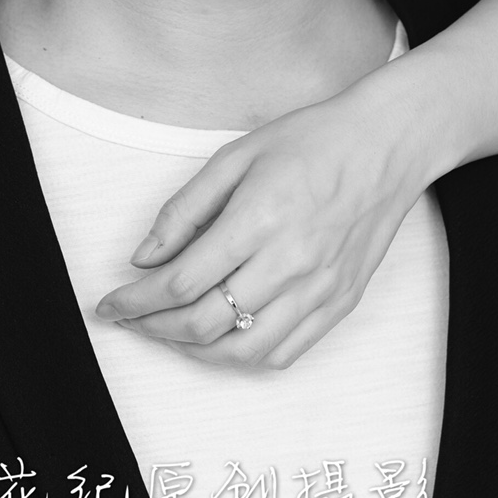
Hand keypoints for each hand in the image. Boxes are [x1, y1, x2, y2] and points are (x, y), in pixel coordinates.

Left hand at [94, 69, 430, 369]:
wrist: (386, 145)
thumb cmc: (312, 141)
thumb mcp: (235, 157)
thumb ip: (185, 210)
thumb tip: (145, 257)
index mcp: (257, 220)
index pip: (181, 282)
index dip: (135, 301)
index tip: (110, 305)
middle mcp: (289, 262)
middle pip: (205, 324)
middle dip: (155, 329)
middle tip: (131, 320)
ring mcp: (319, 289)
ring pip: (243, 351)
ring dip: (194, 352)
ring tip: (169, 334)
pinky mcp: (340, 303)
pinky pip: (285, 352)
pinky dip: (244, 356)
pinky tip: (222, 339)